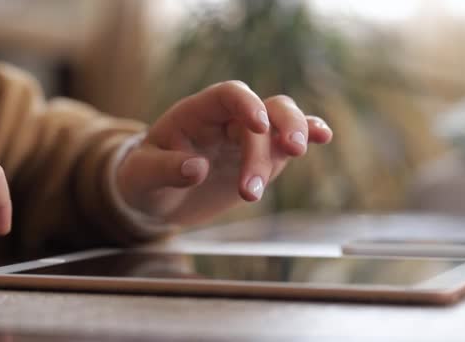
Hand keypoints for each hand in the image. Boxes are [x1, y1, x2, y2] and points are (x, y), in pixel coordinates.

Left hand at [116, 81, 331, 224]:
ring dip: (289, 146)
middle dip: (279, 131)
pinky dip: (308, 135)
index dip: (246, 104)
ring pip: (282, 123)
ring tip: (264, 184)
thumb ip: (164, 170)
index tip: (257, 127)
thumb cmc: (143, 180)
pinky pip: (285, 143)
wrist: (156, 197)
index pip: (228, 94)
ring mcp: (245, 138)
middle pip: (265, 108)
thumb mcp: (141, 178)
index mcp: (196, 114)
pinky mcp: (259, 158)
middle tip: (282, 162)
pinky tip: (323, 136)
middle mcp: (226, 120)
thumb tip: (197, 169)